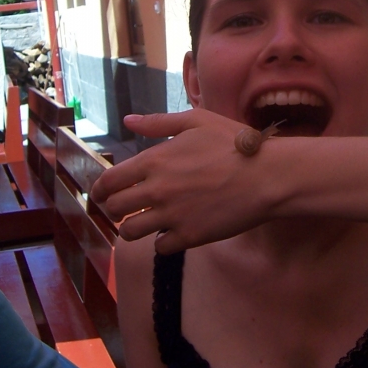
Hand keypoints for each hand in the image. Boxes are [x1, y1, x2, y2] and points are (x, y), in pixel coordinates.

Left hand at [91, 109, 278, 251]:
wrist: (267, 175)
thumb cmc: (234, 143)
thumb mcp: (196, 121)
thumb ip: (158, 123)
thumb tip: (129, 120)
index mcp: (154, 160)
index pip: (109, 181)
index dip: (100, 189)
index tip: (101, 194)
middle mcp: (157, 189)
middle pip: (114, 208)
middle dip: (114, 209)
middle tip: (124, 208)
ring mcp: (172, 215)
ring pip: (130, 232)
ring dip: (133, 228)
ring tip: (144, 223)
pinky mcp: (189, 236)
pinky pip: (159, 247)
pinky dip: (162, 241)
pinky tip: (172, 231)